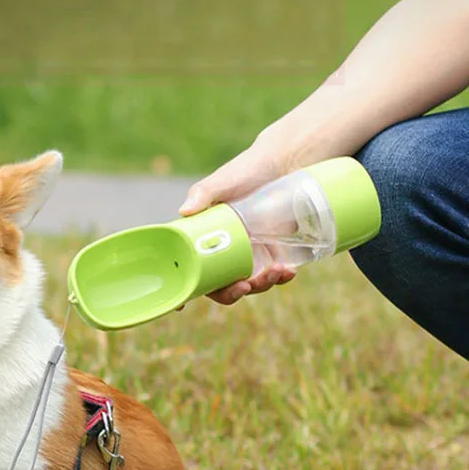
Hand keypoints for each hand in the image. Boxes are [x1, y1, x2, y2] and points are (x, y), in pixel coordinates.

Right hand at [179, 143, 296, 304]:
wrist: (286, 162)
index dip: (183, 289)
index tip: (179, 307)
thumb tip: (185, 210)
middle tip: (244, 286)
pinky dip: (281, 278)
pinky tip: (289, 271)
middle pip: (218, 285)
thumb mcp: (223, 181)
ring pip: (248, 284)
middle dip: (230, 293)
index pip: (188, 268)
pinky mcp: (273, 253)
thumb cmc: (247, 169)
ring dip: (260, 286)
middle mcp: (223, 250)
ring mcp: (249, 254)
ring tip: (277, 271)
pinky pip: (273, 275)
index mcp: (203, 237)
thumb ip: (203, 193)